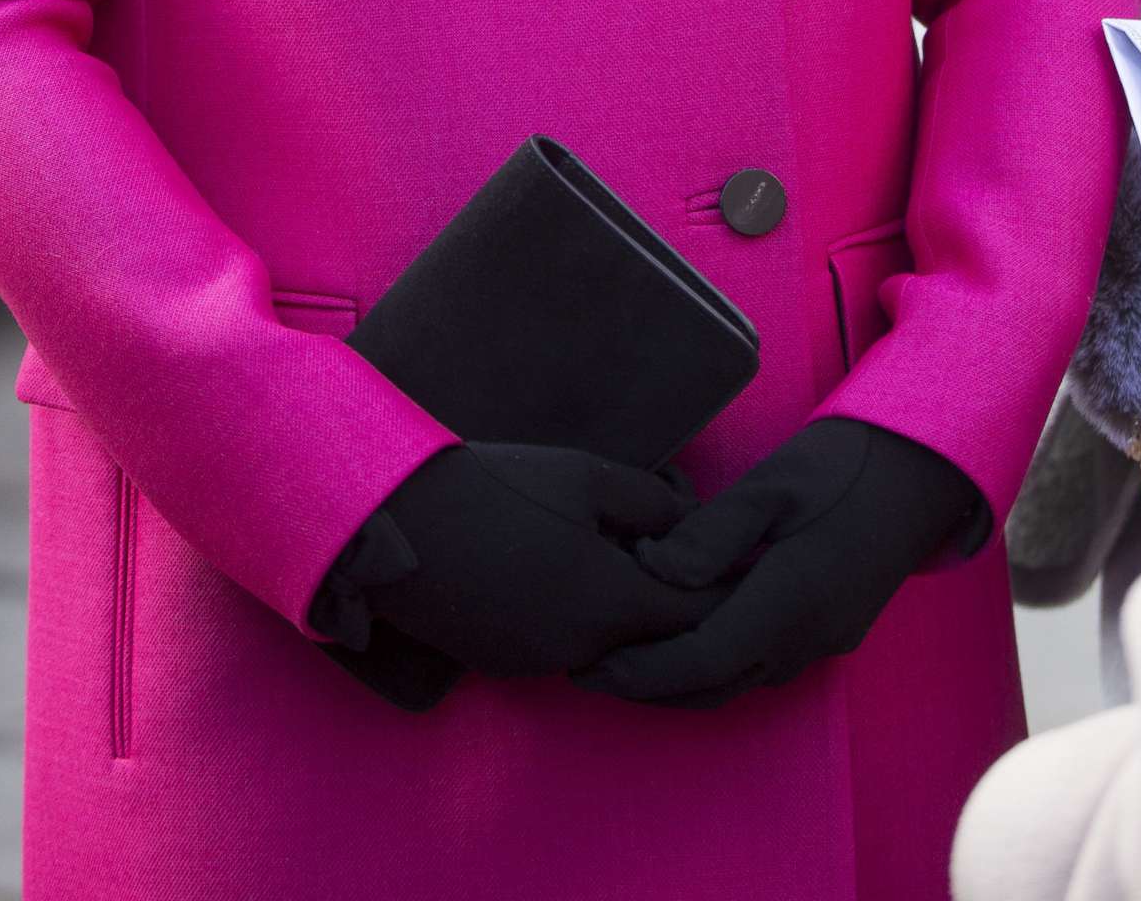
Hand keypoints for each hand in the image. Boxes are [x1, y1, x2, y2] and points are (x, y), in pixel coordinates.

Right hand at [352, 443, 721, 678]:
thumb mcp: (587, 475)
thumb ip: (652, 505)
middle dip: (672, 599)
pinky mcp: (505, 664)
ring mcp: (539, 664)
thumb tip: (690, 525)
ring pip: (609, 645)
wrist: (400, 522)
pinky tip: (561, 571)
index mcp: (610, 602)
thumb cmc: (500, 489)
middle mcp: (582, 649)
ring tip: (613, 551)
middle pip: (653, 637)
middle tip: (671, 549)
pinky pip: (564, 647)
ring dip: (623, 611)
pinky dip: (578, 620)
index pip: (695, 615)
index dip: (721, 588)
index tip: (740, 563)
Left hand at [574, 420, 980, 709]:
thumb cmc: (845, 463)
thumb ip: (713, 531)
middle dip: (648, 686)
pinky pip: (758, 665)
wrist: (921, 471)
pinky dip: (711, 663)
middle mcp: (807, 636)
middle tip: (586, 668)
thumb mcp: (774, 483)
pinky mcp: (828, 631)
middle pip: (714, 686)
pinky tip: (679, 633)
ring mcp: (822, 640)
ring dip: (678, 680)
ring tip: (620, 656)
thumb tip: (652, 568)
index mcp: (792, 600)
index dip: (641, 670)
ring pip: (736, 681)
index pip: (702, 659)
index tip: (588, 662)